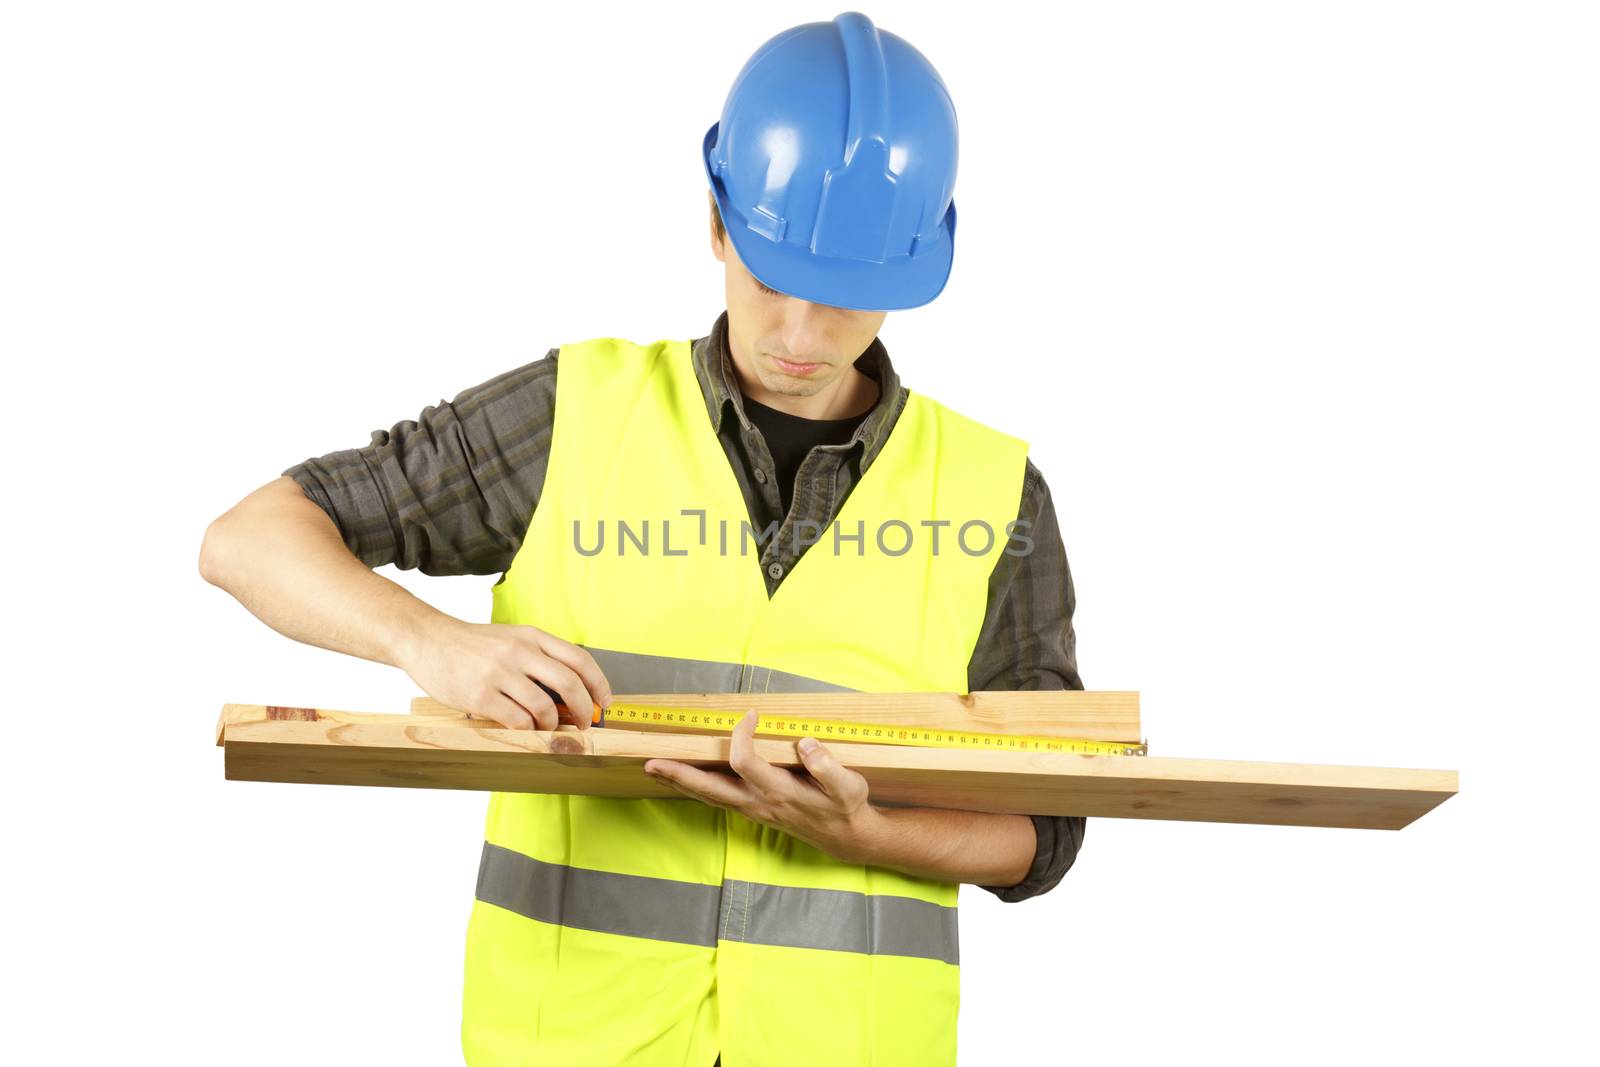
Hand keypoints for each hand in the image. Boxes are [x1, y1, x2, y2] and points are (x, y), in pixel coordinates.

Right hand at [395, 615, 612, 730]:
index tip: (604, 701)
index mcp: (531, 637)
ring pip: (543, 706)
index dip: (598, 683)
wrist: (428, 640)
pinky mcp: (480, 695)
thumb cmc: (473, 644)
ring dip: (552, 724)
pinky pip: (516, 720)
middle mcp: (518, 652)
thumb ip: (540, 658)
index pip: (579, 659)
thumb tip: (575, 691)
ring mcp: (499, 673)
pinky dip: (527, 729)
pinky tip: (523, 727)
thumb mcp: (512, 638)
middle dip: (583, 709)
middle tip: (584, 722)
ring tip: (547, 727)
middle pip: (569, 683)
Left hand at [643, 711, 885, 861]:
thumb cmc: (846, 807)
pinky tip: (682, 779)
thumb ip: (828, 766)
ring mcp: (752, 810)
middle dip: (680, 775)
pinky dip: (695, 789)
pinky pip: (716, 800)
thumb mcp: (849, 786)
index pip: (745, 762)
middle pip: (710, 789)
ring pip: (708, 797)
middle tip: (651, 762)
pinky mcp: (751, 811)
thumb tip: (806, 743)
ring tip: (653, 769)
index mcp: (780, 793)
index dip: (741, 735)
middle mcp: (759, 804)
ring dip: (680, 783)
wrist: (845, 838)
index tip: (751, 714)